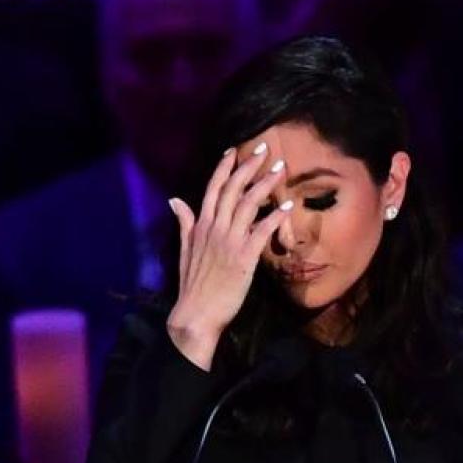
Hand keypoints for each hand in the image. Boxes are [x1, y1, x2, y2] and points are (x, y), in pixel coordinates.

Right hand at [166, 143, 292, 370]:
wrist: (196, 313)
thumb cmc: (193, 285)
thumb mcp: (184, 250)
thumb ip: (184, 223)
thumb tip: (175, 200)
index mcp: (200, 225)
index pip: (212, 189)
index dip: (224, 167)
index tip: (234, 151)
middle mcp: (214, 228)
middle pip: (233, 189)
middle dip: (249, 167)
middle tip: (264, 150)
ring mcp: (229, 241)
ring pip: (248, 204)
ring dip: (265, 184)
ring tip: (280, 169)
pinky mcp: (244, 257)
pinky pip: (261, 231)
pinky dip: (275, 217)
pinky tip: (287, 207)